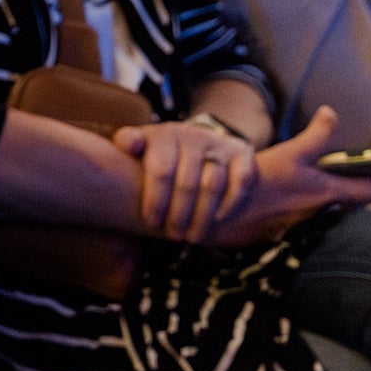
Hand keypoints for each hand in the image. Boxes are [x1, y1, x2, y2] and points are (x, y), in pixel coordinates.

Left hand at [112, 119, 256, 241]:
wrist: (197, 143)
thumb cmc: (160, 153)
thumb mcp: (141, 145)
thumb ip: (128, 141)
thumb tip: (131, 144)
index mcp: (165, 134)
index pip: (161, 171)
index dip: (156, 200)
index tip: (152, 222)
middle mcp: (193, 135)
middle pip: (187, 183)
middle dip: (178, 215)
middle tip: (173, 235)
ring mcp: (219, 143)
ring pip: (213, 185)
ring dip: (202, 216)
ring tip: (193, 236)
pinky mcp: (242, 152)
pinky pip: (241, 181)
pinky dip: (230, 203)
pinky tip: (218, 219)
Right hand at [200, 107, 370, 248]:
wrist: (212, 215)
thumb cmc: (249, 182)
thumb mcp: (284, 154)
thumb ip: (313, 137)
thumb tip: (330, 114)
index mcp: (322, 189)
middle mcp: (320, 208)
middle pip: (359, 200)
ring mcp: (306, 222)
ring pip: (339, 208)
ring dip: (352, 200)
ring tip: (365, 189)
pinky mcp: (290, 230)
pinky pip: (316, 217)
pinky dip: (325, 208)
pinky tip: (317, 202)